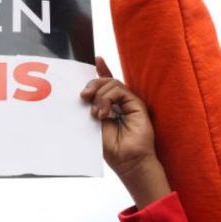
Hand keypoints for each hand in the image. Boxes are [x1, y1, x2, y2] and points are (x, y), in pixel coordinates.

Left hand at [81, 57, 169, 207]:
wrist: (128, 162)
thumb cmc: (112, 149)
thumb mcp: (95, 125)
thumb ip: (92, 108)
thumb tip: (83, 94)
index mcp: (110, 107)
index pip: (105, 85)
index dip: (101, 71)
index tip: (95, 59)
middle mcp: (120, 103)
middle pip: (105, 82)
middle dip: (92, 84)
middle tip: (83, 96)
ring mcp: (129, 103)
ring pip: (112, 84)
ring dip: (99, 95)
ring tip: (96, 113)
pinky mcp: (137, 104)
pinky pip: (120, 90)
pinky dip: (108, 98)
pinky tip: (103, 112)